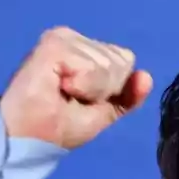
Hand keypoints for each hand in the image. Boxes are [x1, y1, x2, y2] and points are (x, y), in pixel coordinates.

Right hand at [0, 26, 153, 149]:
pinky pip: (91, 67)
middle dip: (104, 89)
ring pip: (108, 64)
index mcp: (85, 51)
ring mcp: (63, 39)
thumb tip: (147, 76)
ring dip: (91, 90)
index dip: (113, 88)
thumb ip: (127, 96)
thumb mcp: (104, 113)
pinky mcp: (53, 45)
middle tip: (72, 99)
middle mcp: (75, 39)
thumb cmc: (60, 126)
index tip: (85, 99)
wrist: (30, 139)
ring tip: (63, 94)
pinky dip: (82, 86)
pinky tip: (59, 88)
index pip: (125, 59)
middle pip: (121, 61)